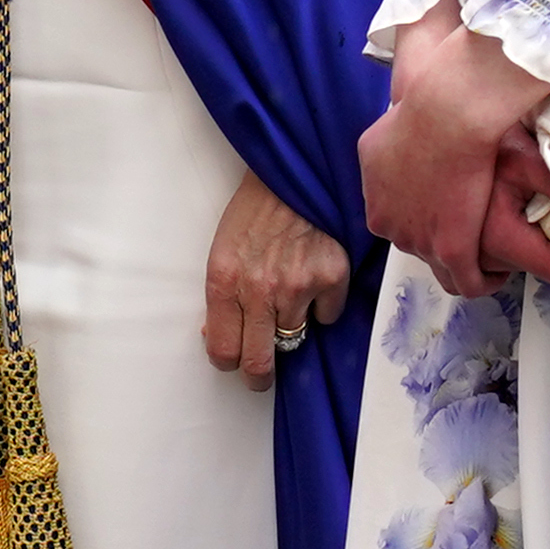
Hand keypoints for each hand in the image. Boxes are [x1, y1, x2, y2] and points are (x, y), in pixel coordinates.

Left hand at [203, 178, 354, 389]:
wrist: (295, 172)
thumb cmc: (255, 210)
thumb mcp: (222, 250)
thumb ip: (222, 296)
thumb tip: (217, 335)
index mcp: (224, 282)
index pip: (223, 352)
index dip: (230, 361)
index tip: (236, 359)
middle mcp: (260, 290)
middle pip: (259, 364)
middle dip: (259, 375)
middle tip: (262, 373)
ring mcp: (299, 286)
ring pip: (295, 338)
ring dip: (291, 323)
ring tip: (289, 293)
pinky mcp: (332, 277)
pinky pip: (327, 315)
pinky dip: (322, 303)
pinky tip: (314, 274)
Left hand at [362, 0, 549, 298]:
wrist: (449, 107)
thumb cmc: (435, 81)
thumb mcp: (412, 65)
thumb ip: (414, 52)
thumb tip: (428, 12)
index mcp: (375, 169)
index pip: (394, 198)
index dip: (424, 200)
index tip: (452, 193)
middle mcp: (383, 208)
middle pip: (409, 233)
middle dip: (438, 232)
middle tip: (473, 224)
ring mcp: (413, 233)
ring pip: (435, 263)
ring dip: (462, 262)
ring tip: (488, 255)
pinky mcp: (447, 248)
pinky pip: (464, 281)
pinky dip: (483, 280)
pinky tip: (500, 273)